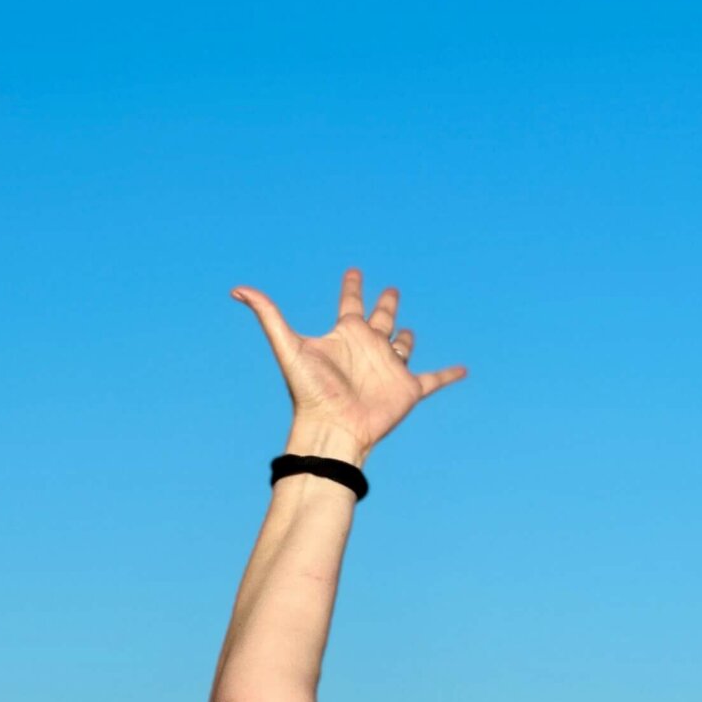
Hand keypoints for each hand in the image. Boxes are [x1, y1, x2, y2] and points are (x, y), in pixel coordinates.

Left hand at [231, 268, 467, 461]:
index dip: (352, 286)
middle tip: (390, 289)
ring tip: (407, 331)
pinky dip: (449, 374)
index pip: (350, 303)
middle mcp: (368, 348)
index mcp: (345, 336)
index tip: (354, 272)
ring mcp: (389, 368)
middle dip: (385, 303)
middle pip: (381, 319)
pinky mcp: (407, 389)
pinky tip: (463, 370)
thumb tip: (237, 289)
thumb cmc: (310, 392)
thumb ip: (267, 315)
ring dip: (407, 337)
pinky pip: (433, 380)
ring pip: (404, 346)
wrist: (331, 429)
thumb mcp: (288, 347)